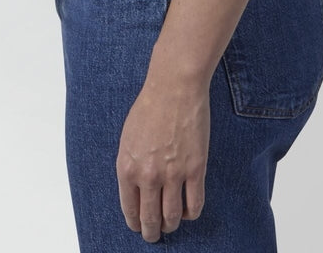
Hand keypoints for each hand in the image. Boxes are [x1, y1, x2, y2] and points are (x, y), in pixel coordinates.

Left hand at [116, 79, 208, 242]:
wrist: (174, 87)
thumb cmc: (149, 106)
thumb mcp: (127, 138)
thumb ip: (130, 165)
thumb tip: (136, 189)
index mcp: (127, 168)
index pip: (130, 210)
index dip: (135, 223)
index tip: (139, 226)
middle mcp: (148, 176)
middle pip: (150, 219)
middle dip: (152, 232)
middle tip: (154, 235)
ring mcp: (173, 174)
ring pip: (172, 217)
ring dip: (171, 225)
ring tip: (171, 224)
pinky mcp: (195, 169)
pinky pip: (194, 205)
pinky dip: (190, 213)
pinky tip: (188, 209)